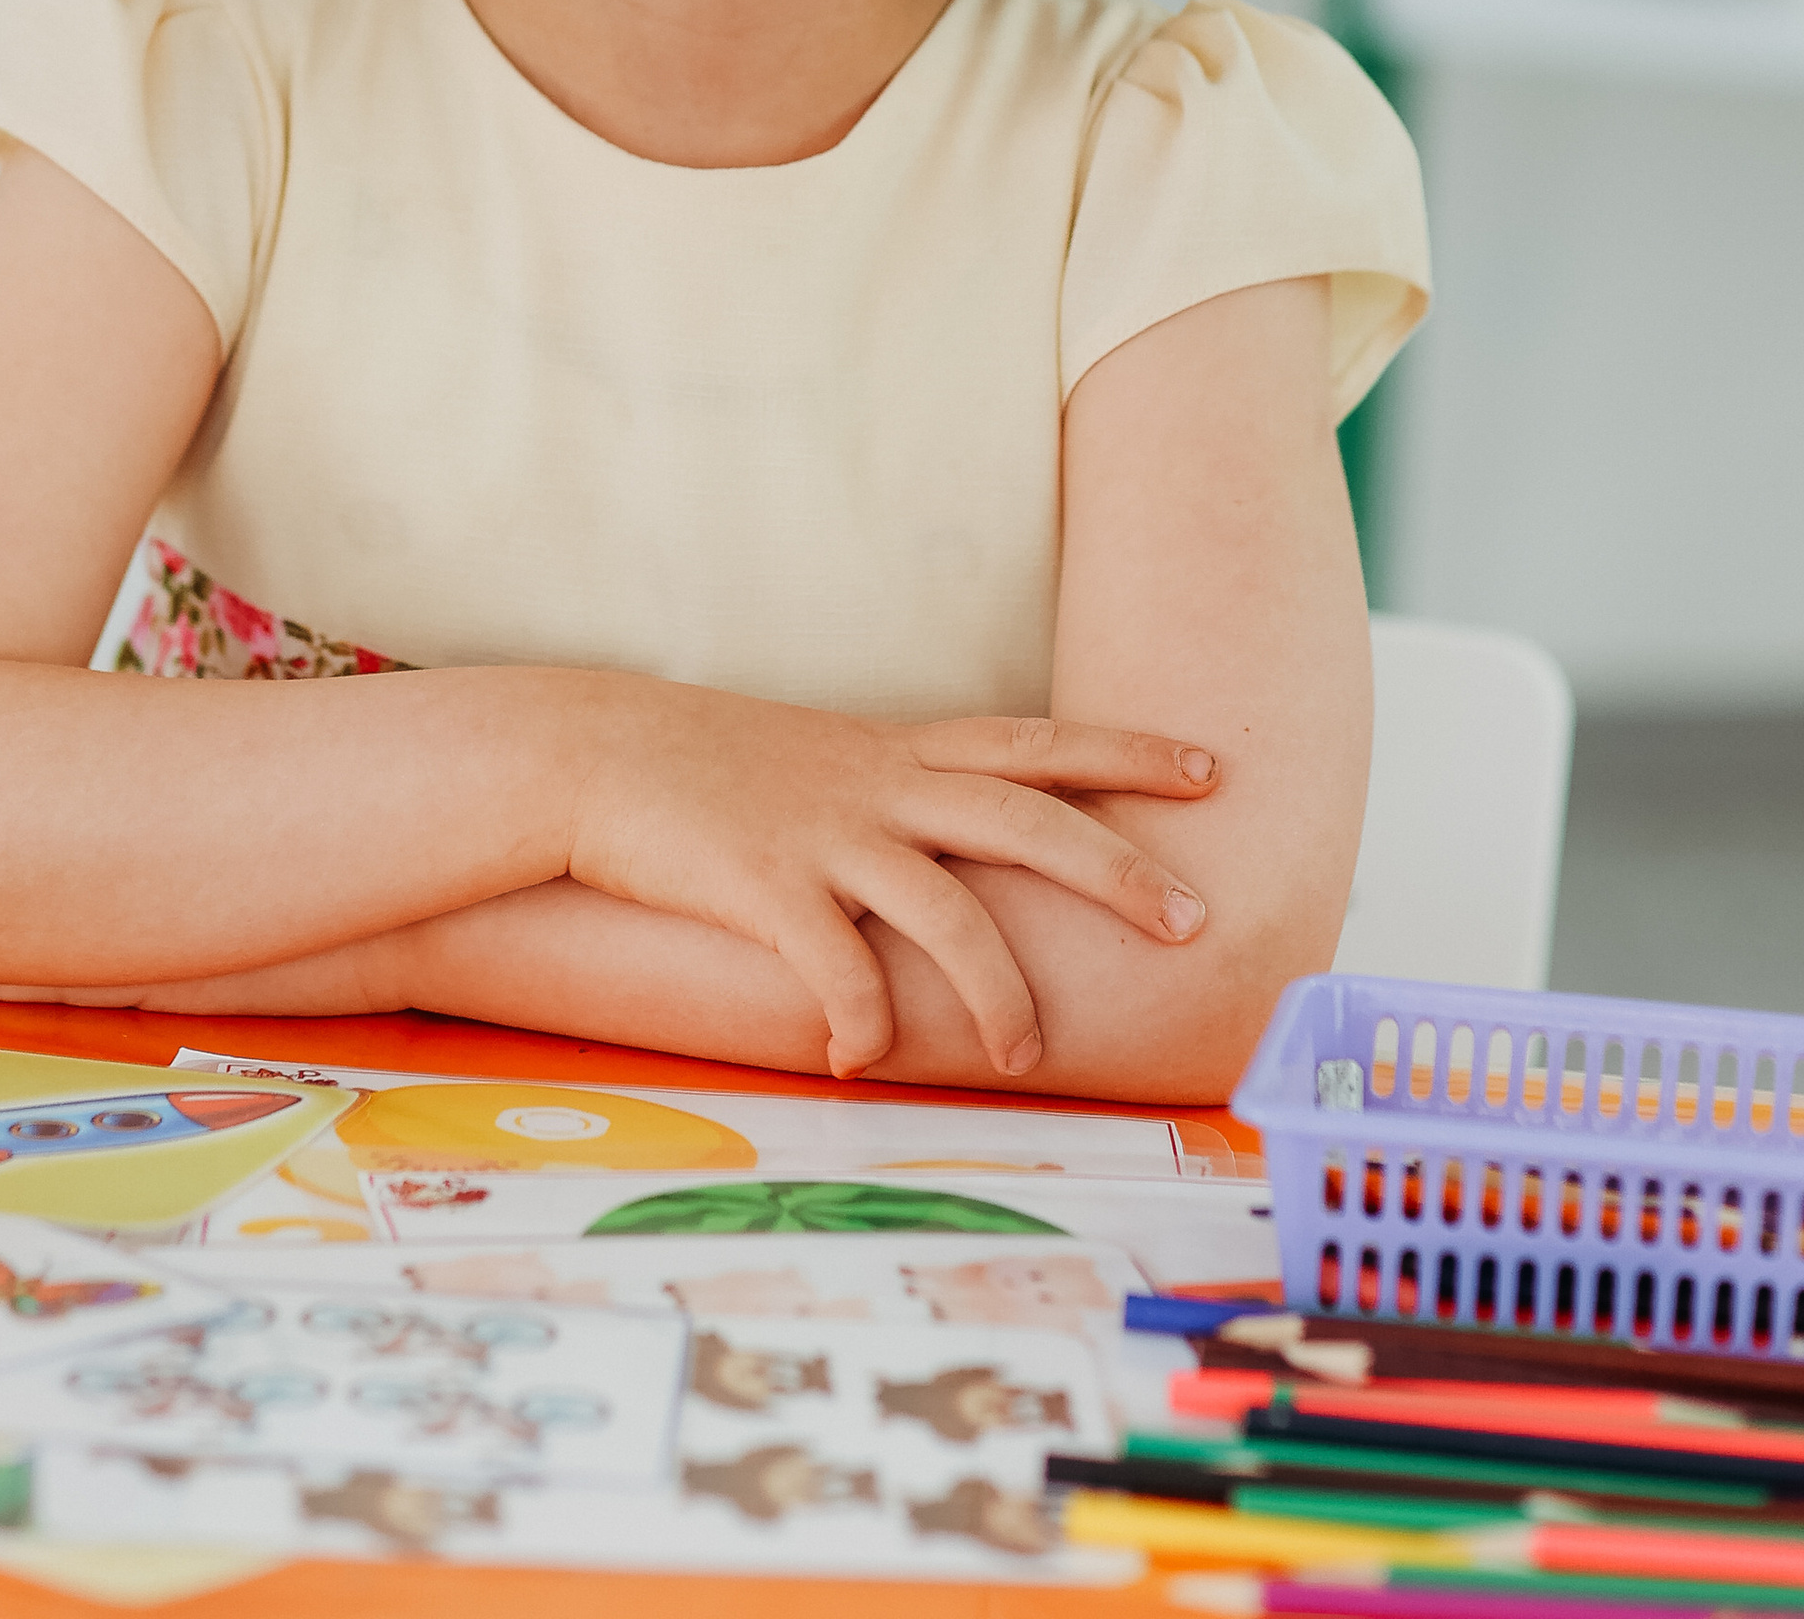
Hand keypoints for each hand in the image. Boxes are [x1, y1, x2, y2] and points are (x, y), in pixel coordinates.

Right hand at [560, 685, 1217, 1079]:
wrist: (591, 753)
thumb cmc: (705, 768)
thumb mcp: (816, 761)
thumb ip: (890, 794)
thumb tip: (957, 842)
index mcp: (897, 752)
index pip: (1036, 741)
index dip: (1126, 753)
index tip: (1212, 766)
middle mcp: (878, 786)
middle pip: (1026, 819)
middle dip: (1116, 868)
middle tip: (1192, 919)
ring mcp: (825, 834)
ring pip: (946, 910)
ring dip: (997, 991)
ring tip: (1025, 1057)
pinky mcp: (764, 886)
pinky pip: (836, 966)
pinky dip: (861, 1021)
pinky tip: (860, 1060)